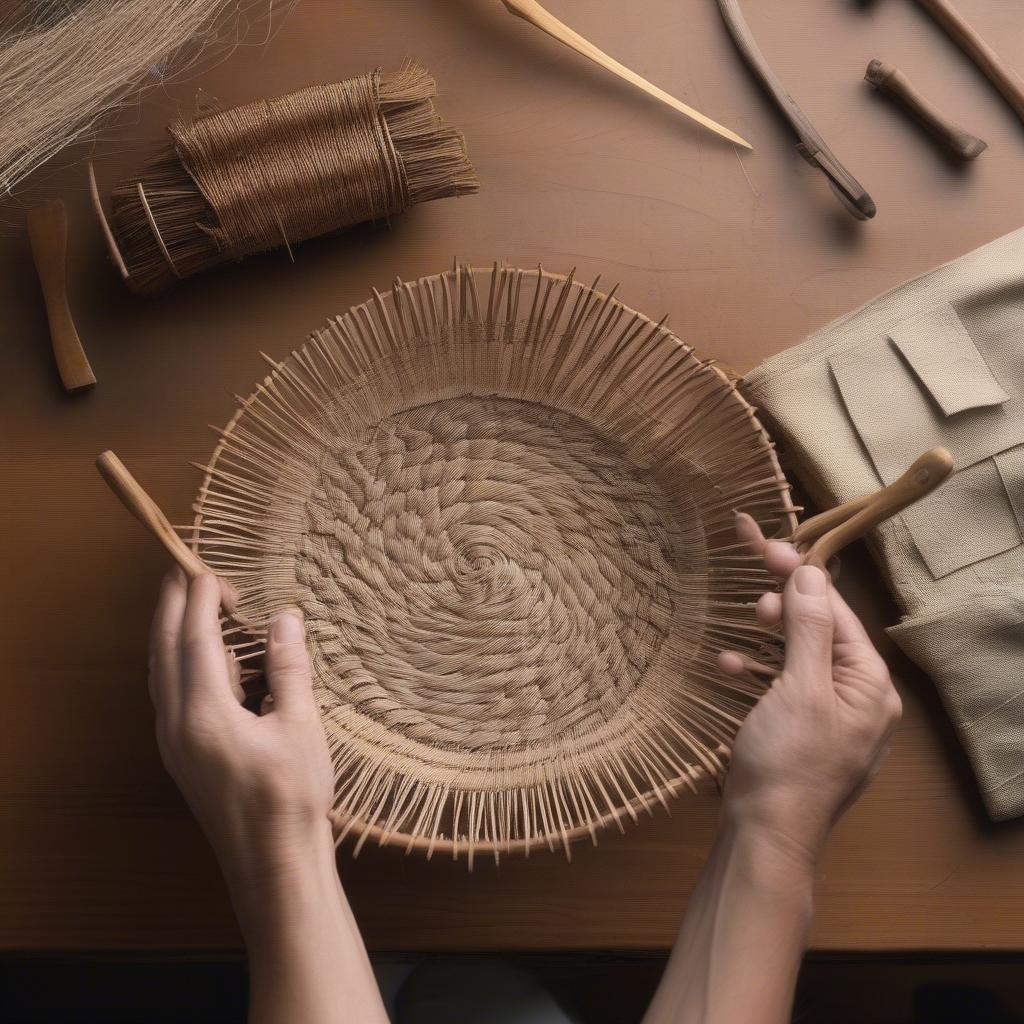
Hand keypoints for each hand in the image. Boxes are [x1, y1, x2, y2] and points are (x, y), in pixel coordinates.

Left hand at [149, 569, 333, 888]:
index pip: (195, 641)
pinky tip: (204, 660)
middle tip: (180, 573)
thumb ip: (289, 669)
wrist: (273, 863)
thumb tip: (284, 618)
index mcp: (205, 714)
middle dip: (170, 609)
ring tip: (185, 605)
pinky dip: (179, 664)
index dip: (200, 601)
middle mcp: (177, 726)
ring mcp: (174, 744)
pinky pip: (170, 696)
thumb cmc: (292, 797)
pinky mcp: (183, 757)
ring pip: (162, 675)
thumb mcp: (301, 727)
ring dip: (169, 635)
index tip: (210, 570)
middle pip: (164, 653)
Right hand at [718, 514, 901, 867]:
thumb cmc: (788, 761)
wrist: (766, 835)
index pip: (836, 612)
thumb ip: (807, 628)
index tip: (765, 545)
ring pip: (799, 657)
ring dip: (769, 636)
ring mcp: (830, 716)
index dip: (799, 576)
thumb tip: (809, 573)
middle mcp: (857, 696)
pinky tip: (730, 665)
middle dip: (784, 607)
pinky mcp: (802, 732)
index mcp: (869, 684)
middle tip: (752, 590)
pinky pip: (784, 687)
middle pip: (820, 631)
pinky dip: (759, 672)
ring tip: (745, 620)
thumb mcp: (799, 687)